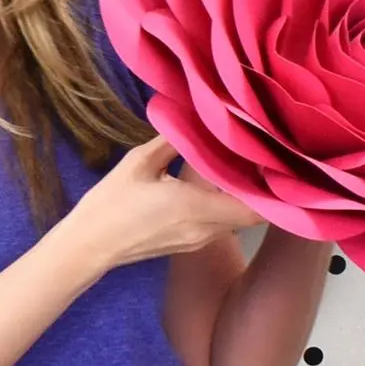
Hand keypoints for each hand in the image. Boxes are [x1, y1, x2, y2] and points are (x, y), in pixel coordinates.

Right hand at [69, 135, 263, 272]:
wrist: (89, 245)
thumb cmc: (111, 203)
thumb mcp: (139, 163)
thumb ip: (171, 142)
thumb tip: (193, 119)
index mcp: (195, 207)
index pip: (254, 208)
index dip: (272, 191)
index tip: (275, 165)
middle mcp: (204, 229)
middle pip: (250, 215)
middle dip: (258, 191)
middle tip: (261, 161)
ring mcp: (197, 241)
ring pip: (234, 222)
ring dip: (241, 201)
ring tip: (242, 171)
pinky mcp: (188, 245)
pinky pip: (219, 227)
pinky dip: (225, 209)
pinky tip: (217, 189)